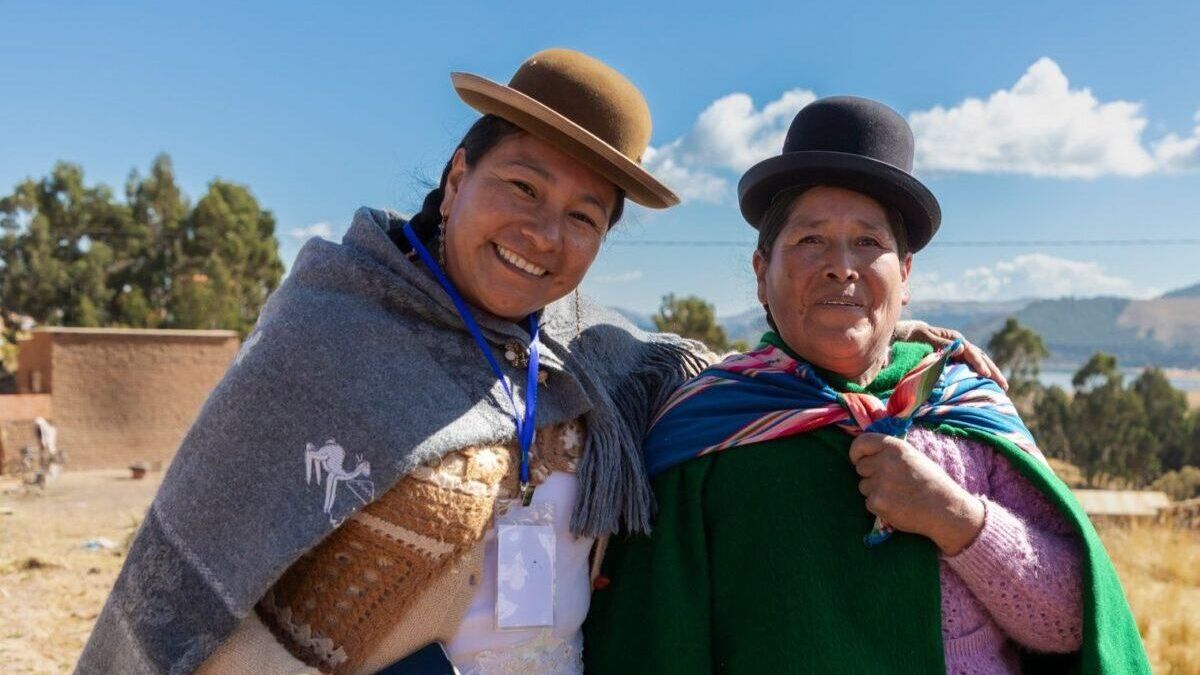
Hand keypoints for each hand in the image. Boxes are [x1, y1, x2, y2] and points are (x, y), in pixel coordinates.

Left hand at [848, 433, 984, 554]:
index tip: (857, 459)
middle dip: (871, 474)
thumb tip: (866, 453)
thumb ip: (889, 452)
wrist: (946, 509)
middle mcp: (885, 462)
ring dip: (875, 491)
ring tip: (898, 494)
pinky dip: (879, 506)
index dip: (856, 452)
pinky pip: (868, 502)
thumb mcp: (913, 456)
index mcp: (894, 447)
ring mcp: (880, 483)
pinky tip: (897, 506)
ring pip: (863, 486)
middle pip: (861, 467)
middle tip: (891, 482)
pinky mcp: (877, 503)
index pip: (861, 442)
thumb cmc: (932, 482)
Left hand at [894, 321, 1007, 390]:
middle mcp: (960, 343)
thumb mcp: (924, 338)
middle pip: (981, 357)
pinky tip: (988, 384)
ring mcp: (960, 350)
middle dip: (993, 371)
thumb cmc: (913, 336)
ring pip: (980, 361)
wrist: (906, 334)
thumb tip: (960, 349)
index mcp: (954, 338)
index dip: (979, 364)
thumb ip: (940, 343)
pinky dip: (981, 374)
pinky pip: (972, 366)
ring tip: (1003, 387)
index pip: (971, 352)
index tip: (986, 375)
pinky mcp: (957, 357)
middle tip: (1004, 385)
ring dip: (991, 373)